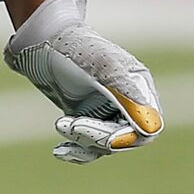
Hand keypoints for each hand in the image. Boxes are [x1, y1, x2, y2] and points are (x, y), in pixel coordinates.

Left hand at [1, 0, 162, 162]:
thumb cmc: (75, 48)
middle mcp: (128, 101)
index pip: (146, 127)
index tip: (102, 138)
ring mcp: (108, 111)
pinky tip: (59, 151)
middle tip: (70, 125)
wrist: (41, 41)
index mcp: (139, 86)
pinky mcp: (89, 119)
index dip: (125, 138)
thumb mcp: (102, 67)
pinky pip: (90, 146)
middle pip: (126, 139)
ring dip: (83, 142)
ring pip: (106, 146)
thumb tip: (152, 128)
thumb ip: (126, 94)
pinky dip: (76, 151)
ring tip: (60, 123)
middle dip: (98, 137)